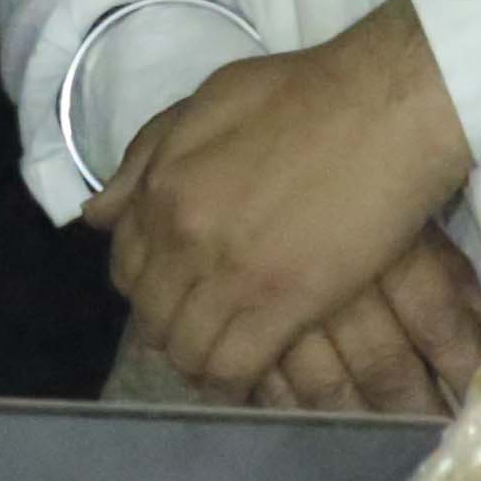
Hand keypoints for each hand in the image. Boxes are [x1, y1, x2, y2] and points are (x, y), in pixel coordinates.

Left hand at [87, 0, 472, 397]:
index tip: (174, 297)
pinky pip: (232, 367)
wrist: (382, 108)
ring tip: (225, 362)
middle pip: (151, 315)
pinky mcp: (282, 303)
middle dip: (170, 331)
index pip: (126, 267)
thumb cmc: (303, 96)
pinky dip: (232, 384)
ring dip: (199, 362)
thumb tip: (99, 216)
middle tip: (203, 334)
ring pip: (186, 349)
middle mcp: (182, 236)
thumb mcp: (205, 104)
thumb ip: (147, 159)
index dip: (147, 289)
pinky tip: (248, 381)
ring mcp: (230, 273)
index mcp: (161, 188)